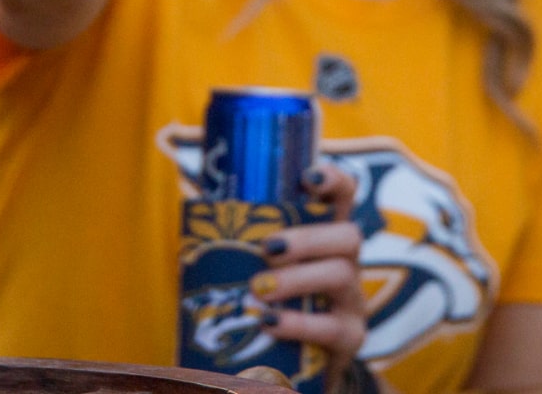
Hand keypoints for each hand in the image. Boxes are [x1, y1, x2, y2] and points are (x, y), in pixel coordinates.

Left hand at [250, 164, 366, 384]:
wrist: (291, 363)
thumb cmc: (268, 303)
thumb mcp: (258, 269)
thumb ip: (238, 244)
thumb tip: (189, 213)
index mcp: (324, 237)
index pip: (343, 196)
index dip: (332, 180)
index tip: (305, 177)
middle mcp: (346, 263)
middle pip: (348, 235)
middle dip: (308, 238)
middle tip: (267, 248)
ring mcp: (352, 301)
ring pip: (342, 276)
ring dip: (298, 278)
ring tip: (259, 288)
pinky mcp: (349, 339)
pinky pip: (333, 328)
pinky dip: (299, 324)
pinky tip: (269, 323)